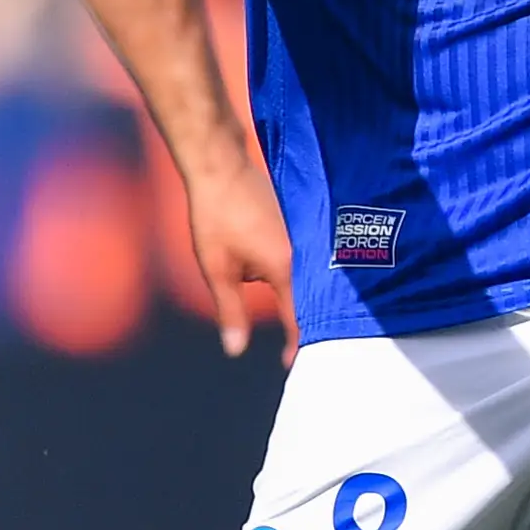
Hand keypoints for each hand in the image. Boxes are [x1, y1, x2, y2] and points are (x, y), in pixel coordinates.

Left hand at [180, 145, 294, 362]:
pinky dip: (303, 274)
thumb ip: (230, 311)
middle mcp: (305, 252)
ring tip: (305, 321)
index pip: (298, 317)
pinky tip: (296, 283)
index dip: (296, 344)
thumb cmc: (216, 218)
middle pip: (314, 298)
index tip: (290, 364)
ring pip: (311, 276)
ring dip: (306, 296)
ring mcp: (305, 236)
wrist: (221, 166)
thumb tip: (235, 349)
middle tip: (302, 348)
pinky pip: (309, 257)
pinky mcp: (301, 223)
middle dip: (307, 323)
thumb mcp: (217, 270)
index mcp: (286, 268)